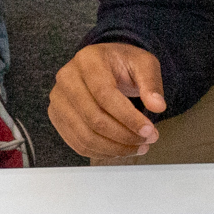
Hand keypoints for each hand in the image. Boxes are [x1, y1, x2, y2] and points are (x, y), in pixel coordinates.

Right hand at [47, 42, 166, 160]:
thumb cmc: (122, 64)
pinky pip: (78, 143)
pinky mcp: (57, 116)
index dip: (128, 117)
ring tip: (137, 147)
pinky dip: (101, 152)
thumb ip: (151, 83)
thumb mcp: (143, 64)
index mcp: (87, 60)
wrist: (102, 64)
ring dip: (114, 148)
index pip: (105, 95)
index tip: (149, 130)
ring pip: (85, 136)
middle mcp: (67, 78)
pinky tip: (120, 149)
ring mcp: (58, 99)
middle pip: (94, 119)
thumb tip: (157, 106)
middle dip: (124, 136)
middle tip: (147, 140)